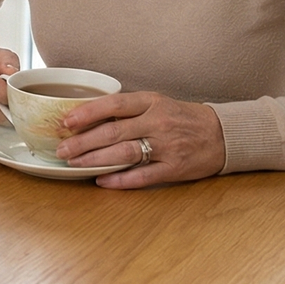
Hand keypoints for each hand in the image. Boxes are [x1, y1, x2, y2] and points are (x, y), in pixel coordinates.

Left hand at [54, 91, 225, 187]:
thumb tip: (88, 117)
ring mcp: (166, 146)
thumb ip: (128, 110)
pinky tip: (101, 181)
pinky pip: (142, 176)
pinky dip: (120, 179)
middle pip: (113, 132)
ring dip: (95, 159)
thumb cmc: (182, 118)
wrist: (222, 134)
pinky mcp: (174, 168)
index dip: (87, 113)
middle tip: (62, 148)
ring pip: (124, 153)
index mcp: (152, 102)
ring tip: (74, 163)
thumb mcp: (157, 103)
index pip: (114, 104)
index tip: (66, 121)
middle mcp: (158, 122)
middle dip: (83, 141)